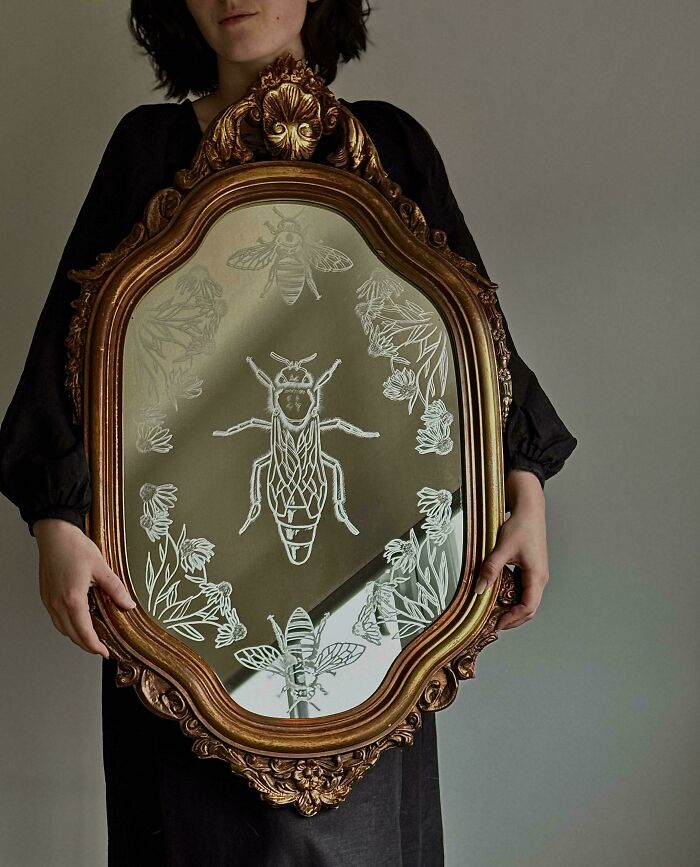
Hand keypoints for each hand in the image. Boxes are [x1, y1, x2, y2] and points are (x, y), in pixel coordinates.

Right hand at [33, 518, 136, 657]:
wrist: (54, 534)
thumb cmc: (74, 547)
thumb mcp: (101, 567)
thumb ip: (116, 589)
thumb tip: (128, 604)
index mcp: (72, 599)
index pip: (84, 632)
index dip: (95, 646)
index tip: (104, 652)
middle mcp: (57, 603)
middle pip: (71, 634)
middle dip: (86, 645)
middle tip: (100, 648)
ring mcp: (49, 600)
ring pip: (62, 628)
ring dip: (76, 636)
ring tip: (91, 637)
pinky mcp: (46, 595)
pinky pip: (56, 618)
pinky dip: (67, 625)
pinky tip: (77, 620)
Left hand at [474, 469, 548, 629]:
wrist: (530, 509)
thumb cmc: (521, 526)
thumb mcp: (502, 548)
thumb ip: (490, 569)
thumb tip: (479, 589)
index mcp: (537, 576)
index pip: (528, 607)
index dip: (513, 619)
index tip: (498, 624)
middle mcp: (540, 578)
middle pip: (530, 608)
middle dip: (513, 618)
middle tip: (494, 623)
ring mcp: (537, 574)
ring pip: (527, 599)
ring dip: (512, 608)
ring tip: (494, 612)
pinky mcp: (532, 569)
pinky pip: (524, 589)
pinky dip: (513, 597)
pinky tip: (498, 595)